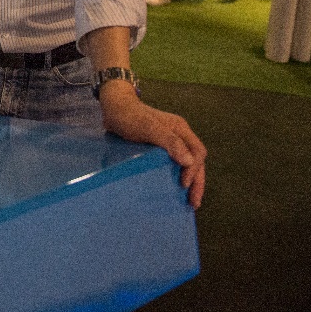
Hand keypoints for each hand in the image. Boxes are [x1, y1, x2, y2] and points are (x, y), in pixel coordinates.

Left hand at [99, 83, 206, 208]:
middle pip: (195, 160)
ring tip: (187, 200)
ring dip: (189, 181)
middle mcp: (178, 135)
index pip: (197, 152)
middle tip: (194, 203)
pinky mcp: (158, 147)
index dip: (194, 170)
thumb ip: (169, 141)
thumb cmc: (129, 116)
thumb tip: (189, 162)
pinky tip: (171, 188)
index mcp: (180, 129)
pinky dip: (175, 175)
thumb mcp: (148, 128)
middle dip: (196, 182)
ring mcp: (169, 141)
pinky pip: (172, 162)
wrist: (112, 108)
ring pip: (186, 163)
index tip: (183, 185)